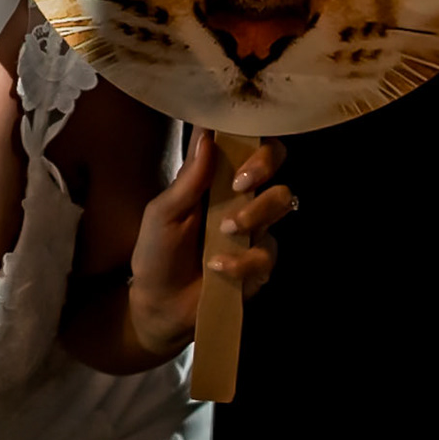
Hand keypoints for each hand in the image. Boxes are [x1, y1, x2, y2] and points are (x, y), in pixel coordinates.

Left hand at [126, 131, 293, 356]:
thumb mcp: (162, 214)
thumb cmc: (156, 253)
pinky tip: (219, 267)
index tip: (237, 139)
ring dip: (255, 213)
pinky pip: (268, 251)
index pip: (242, 143)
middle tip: (242, 183)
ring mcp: (254, 228)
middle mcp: (240, 197)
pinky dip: (243, 260)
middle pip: (274, 161)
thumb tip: (206, 136)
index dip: (248, 133)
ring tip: (225, 230)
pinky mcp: (260, 262)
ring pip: (282, 200)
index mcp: (214, 179)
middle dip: (264, 165)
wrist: (159, 306)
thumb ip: (188, 180)